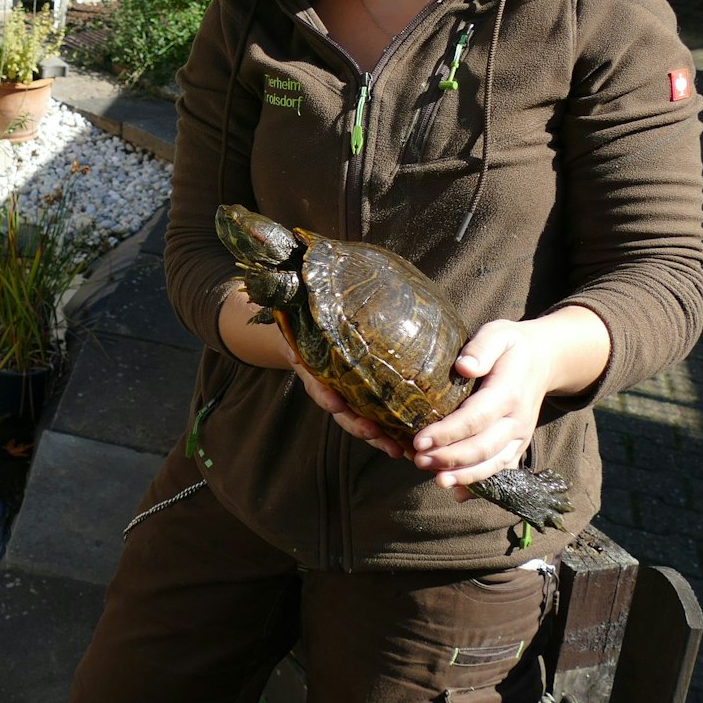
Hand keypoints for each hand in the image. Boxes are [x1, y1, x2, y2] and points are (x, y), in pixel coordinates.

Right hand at [215, 287, 405, 457]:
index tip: (335, 403)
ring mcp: (340, 386)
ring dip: (376, 435)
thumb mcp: (305, 295)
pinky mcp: (358, 390)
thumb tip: (321, 253)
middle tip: (378, 435)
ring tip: (398, 449)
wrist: (299, 310)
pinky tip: (404, 442)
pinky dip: (384, 429)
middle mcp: (323, 376)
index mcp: (308, 355)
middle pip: (339, 407)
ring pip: (355, 417)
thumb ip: (318, 288)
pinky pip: (369, 414)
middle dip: (358, 424)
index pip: (315, 378)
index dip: (325, 393)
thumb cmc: (309, 301)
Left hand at [410, 319, 553, 499]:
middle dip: (449, 458)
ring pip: (493, 464)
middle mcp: (517, 420)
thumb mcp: (498, 334)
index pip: (475, 418)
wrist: (543, 360)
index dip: (447, 433)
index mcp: (509, 392)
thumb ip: (481, 348)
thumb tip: (463, 366)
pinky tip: (458, 493)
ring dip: (465, 476)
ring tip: (436, 480)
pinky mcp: (517, 445)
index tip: (419, 439)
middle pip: (482, 447)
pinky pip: (501, 469)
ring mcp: (519, 436)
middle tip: (418, 460)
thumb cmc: (511, 346)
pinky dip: (481, 484)